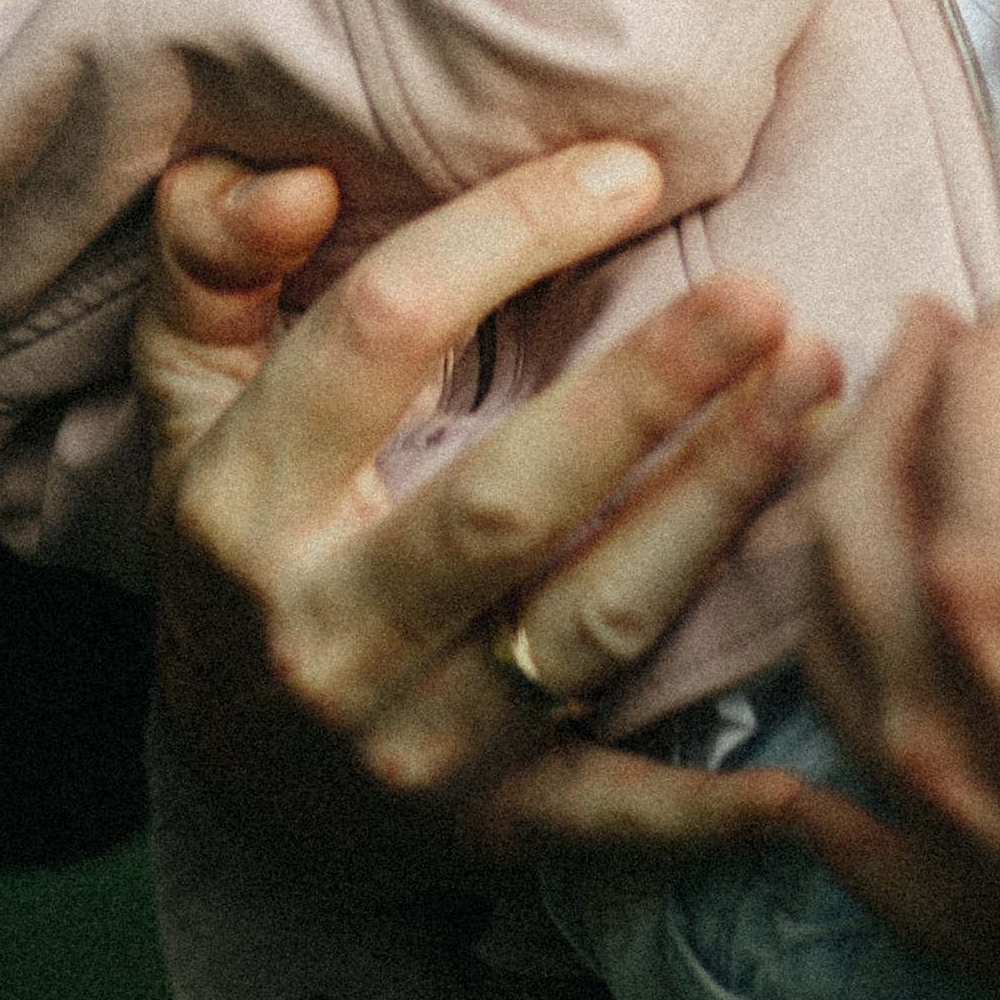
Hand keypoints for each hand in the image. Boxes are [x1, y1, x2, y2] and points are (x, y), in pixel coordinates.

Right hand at [136, 143, 840, 898]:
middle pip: (508, 497)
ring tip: (815, 400)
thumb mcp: (183, 380)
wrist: (225, 777)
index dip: (506, 238)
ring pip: (588, 626)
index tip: (630, 169)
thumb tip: (301, 180)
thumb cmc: (233, 530)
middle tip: (767, 295)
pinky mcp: (485, 830)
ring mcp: (407, 739)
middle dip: (650, 390)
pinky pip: (610, 820)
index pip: (381, 333)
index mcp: (247, 494)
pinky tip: (811, 770)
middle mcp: (322, 624)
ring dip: (713, 513)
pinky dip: (709, 812)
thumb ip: (212, 253)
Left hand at [790, 243, 999, 999]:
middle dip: (901, 391)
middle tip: (938, 329)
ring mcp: (931, 815)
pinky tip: (823, 714)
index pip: (985, 399)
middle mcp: (937, 692)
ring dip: (844, 528)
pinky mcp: (960, 923)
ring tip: (876, 467)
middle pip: (863, 495)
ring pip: (829, 634)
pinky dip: (826, 745)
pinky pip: (844, 820)